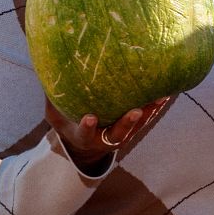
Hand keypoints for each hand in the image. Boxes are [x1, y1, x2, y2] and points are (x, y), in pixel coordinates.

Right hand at [45, 96, 173, 171]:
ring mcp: (123, 135)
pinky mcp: (135, 129)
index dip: (88, 127)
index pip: (86, 133)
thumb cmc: (68, 123)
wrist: (86, 144)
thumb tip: (45, 70)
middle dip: (127, 123)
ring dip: (149, 113)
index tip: (90, 117)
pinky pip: (148, 118)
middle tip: (135, 110)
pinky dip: (156, 107)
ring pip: (138, 126)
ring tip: (161, 97)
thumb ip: (52, 99)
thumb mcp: (55, 115)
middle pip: (119, 133)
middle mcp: (106, 139)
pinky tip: (167, 92)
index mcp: (85, 137)